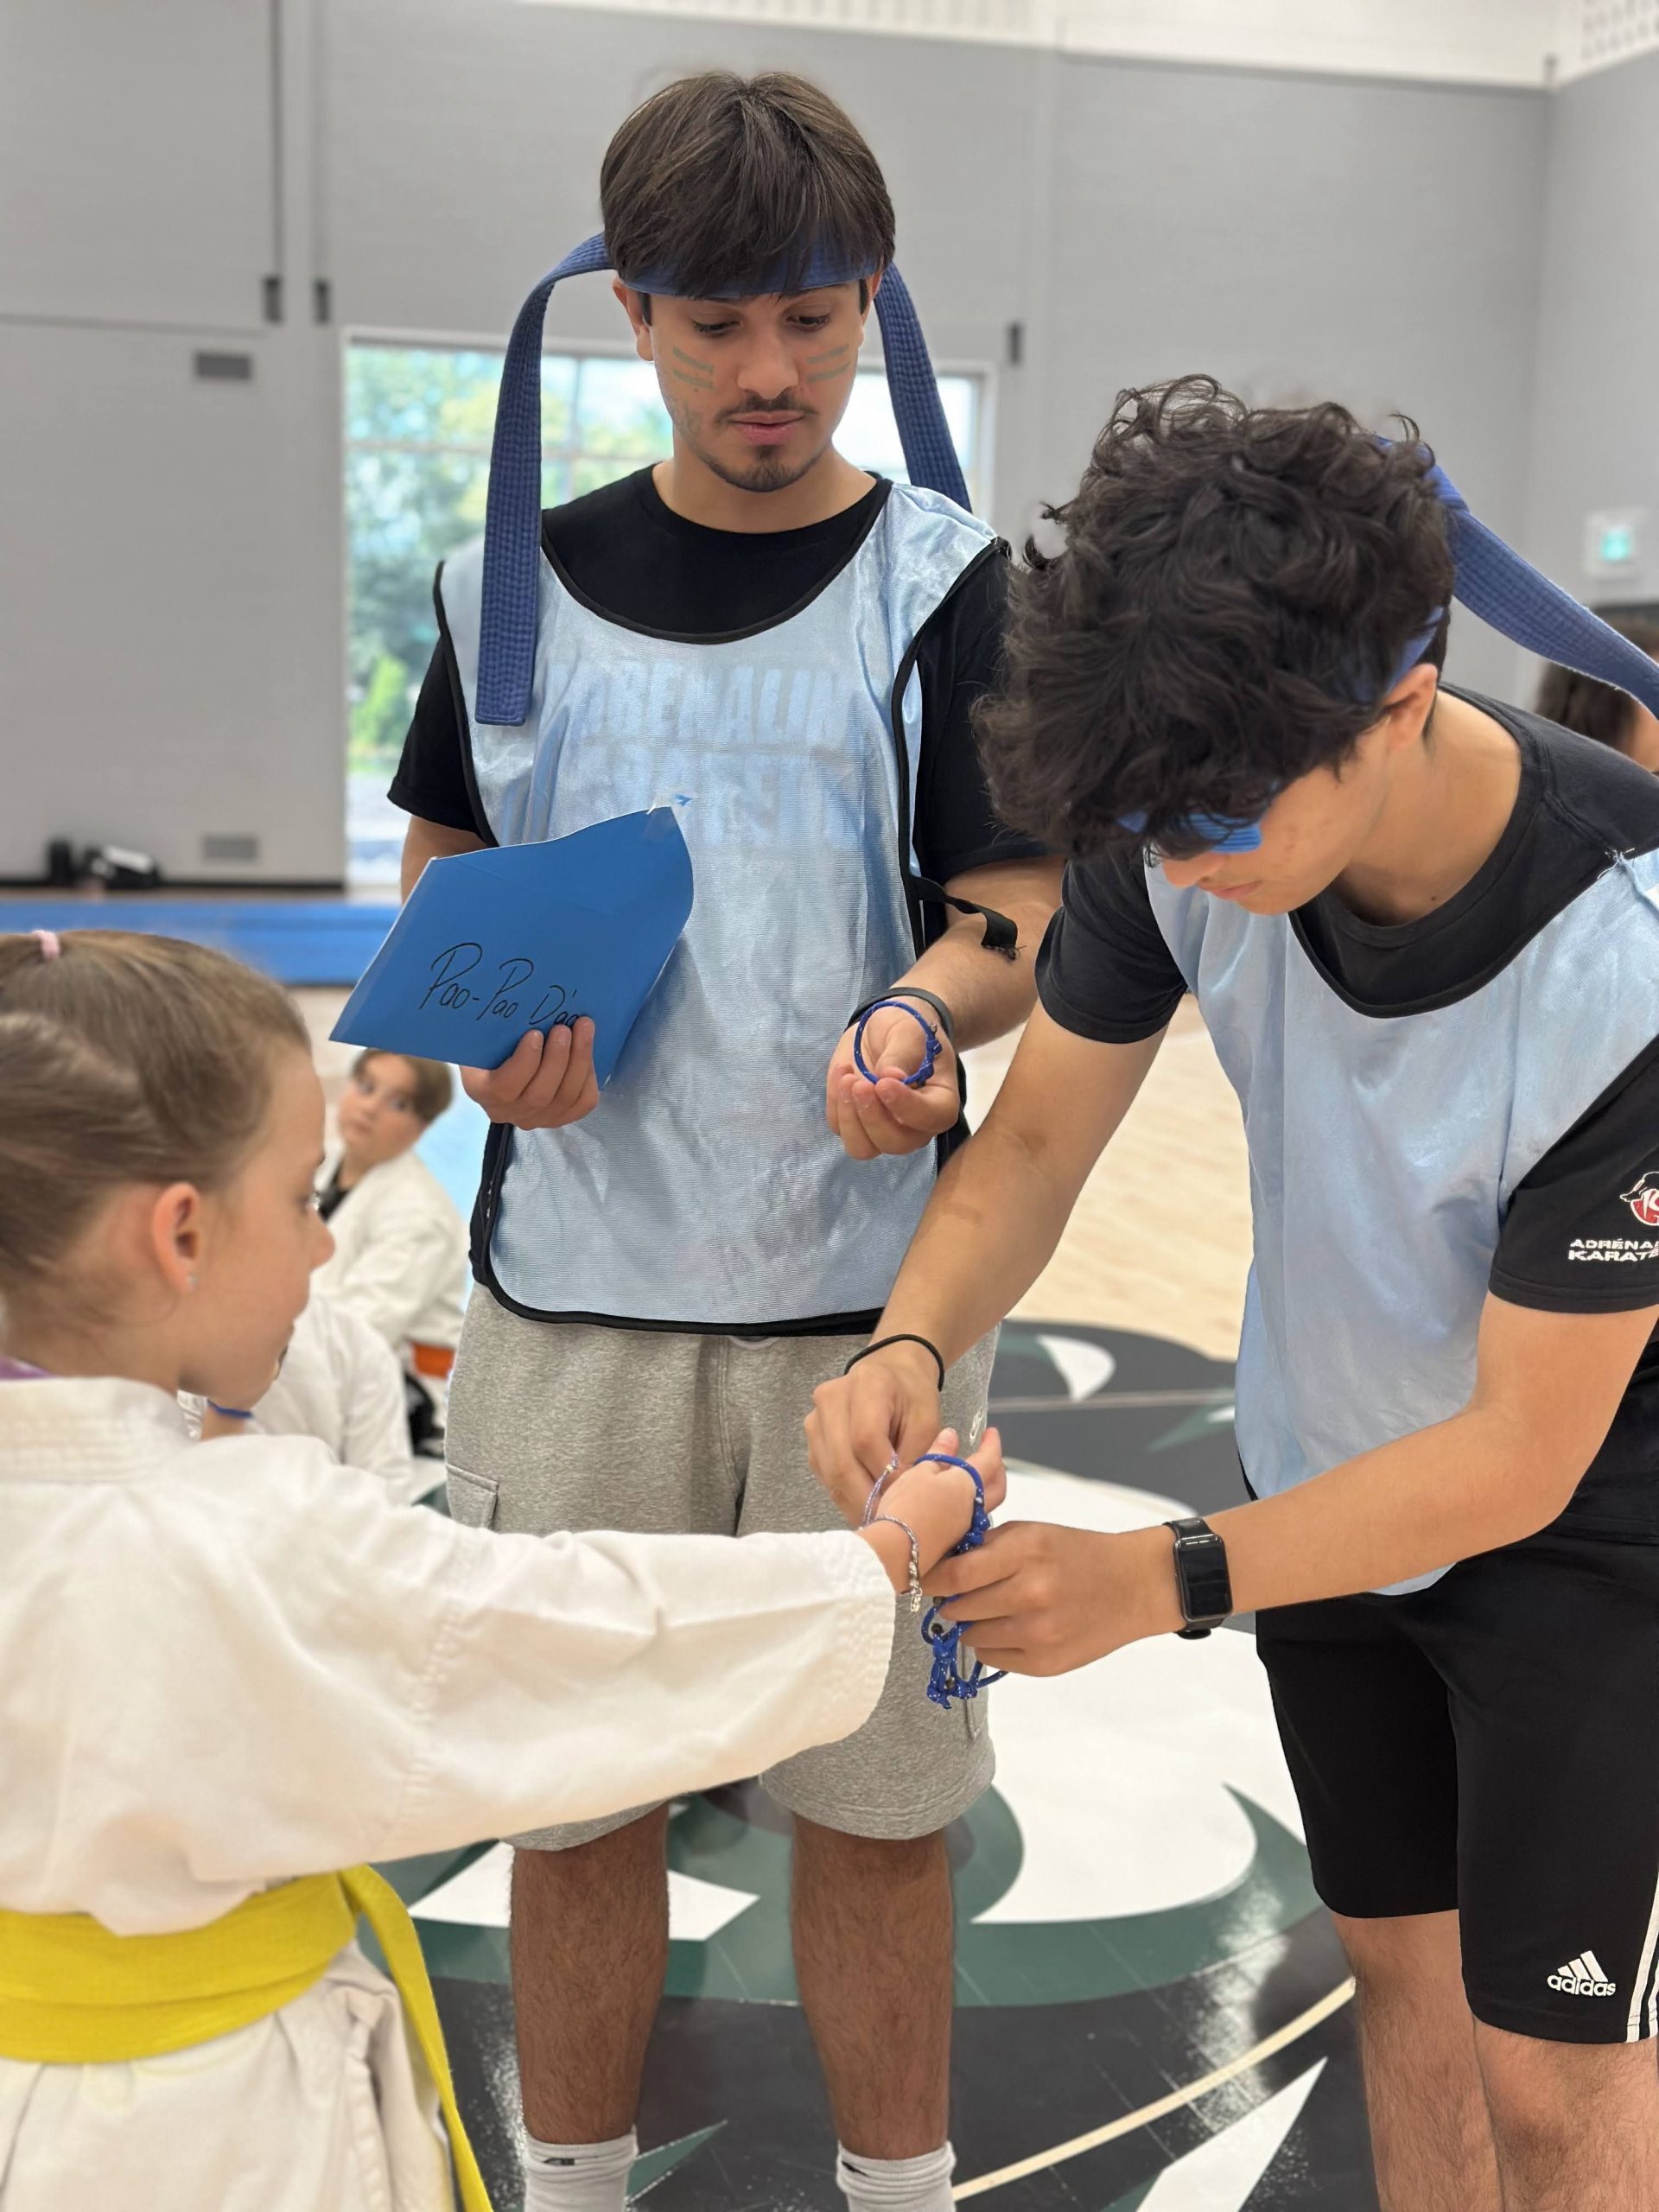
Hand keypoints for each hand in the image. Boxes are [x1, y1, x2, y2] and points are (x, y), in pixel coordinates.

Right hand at [461, 1018, 598, 1129]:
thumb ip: (494, 1027)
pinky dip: (589, 1076)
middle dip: (558, 1058)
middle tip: (564, 1028)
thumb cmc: (491, 1040)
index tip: (535, 1034)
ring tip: (583, 1029)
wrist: (499, 1060)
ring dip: (579, 1061)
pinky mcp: (559, 1117)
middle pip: (539, 1096)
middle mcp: (505, 1111)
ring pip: (564, 1099)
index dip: (524, 1063)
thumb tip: (516, 1005)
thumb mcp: (483, 1033)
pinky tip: (588, 1052)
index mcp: (480, 1089)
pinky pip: (582, 1103)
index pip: (504, 1088)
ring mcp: (534, 1119)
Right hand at [806, 1340, 944, 1519]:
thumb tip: (904, 1496)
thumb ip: (919, 1454)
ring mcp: (815, 1420)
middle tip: (891, 1521)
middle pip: (842, 1461)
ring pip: (831, 1473)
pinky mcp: (812, 1441)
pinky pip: (826, 1476)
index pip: (866, 1439)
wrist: (889, 1374)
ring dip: (855, 1502)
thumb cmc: (913, 1396)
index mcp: (866, 1384)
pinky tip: (866, 1506)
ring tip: (880, 1519)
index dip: (885, 1473)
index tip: (906, 1496)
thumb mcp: (928, 1419)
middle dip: (868, 1497)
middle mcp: (831, 1399)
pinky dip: (846, 1496)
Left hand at [825, 1002, 958, 1160]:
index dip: (905, 1106)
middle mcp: (915, 1126)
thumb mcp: (909, 1031)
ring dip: (850, 1118)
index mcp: (940, 1103)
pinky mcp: (855, 1123)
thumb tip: (890, 1076)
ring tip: (847, 1079)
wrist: (886, 1030)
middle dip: (872, 1116)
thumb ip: (903, 1053)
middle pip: (895, 1143)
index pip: (930, 1119)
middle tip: (859, 1082)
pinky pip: (840, 1128)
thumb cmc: (908, 1029)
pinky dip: (835, 1103)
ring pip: (864, 1148)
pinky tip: (843, 1071)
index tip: (883, 1082)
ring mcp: (883, 1129)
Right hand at [855, 1426, 1006, 1591]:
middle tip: (988, 1456)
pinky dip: (965, 1504)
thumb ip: (938, 1454)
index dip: (992, 1444)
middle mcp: (973, 1509)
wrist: (894, 1553)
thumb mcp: (919, 1472)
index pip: (990, 1460)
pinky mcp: (951, 1543)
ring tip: (966, 1476)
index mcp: (968, 1485)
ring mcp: (963, 1529)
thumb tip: (951, 1436)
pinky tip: (949, 1500)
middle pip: (996, 1487)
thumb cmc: (907, 1506)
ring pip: (983, 1504)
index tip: (991, 1433)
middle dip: (996, 1469)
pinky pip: (967, 1518)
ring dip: (981, 1488)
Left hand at [926, 1522, 1182, 1675]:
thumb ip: (987, 1548)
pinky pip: (993, 1657)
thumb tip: (940, 1567)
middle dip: (951, 1601)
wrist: (1131, 1586)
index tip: (924, 1579)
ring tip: (991, 1610)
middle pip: (960, 1607)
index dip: (932, 1579)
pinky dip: (992, 1643)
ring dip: (971, 1624)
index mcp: (1026, 1552)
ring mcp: (1039, 1633)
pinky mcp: (1045, 1663)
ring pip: (971, 1636)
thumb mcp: (1032, 1533)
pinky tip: (1011, 1627)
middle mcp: (1031, 1594)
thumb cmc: (1076, 1554)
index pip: (956, 1574)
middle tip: (957, 1595)